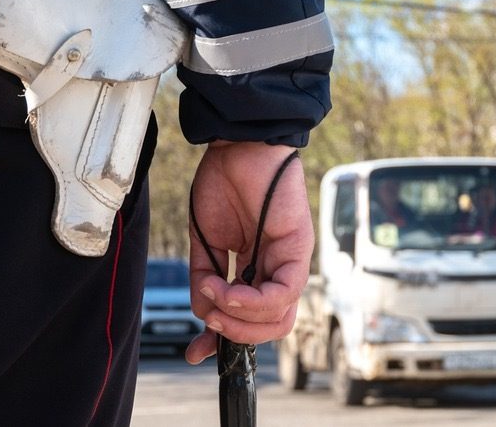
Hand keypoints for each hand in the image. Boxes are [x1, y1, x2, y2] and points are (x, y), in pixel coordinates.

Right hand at [185, 141, 312, 364]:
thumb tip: (204, 313)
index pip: (251, 319)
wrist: (235, 145)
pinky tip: (226, 288)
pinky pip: (283, 293)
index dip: (225, 339)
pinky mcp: (300, 247)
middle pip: (272, 327)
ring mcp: (292, 260)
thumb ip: (206, 280)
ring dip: (239, 318)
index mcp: (258, 269)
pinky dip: (251, 301)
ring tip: (213, 295)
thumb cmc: (222, 184)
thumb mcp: (205, 243)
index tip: (195, 351)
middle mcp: (278, 269)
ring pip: (280, 318)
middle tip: (209, 322)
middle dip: (237, 335)